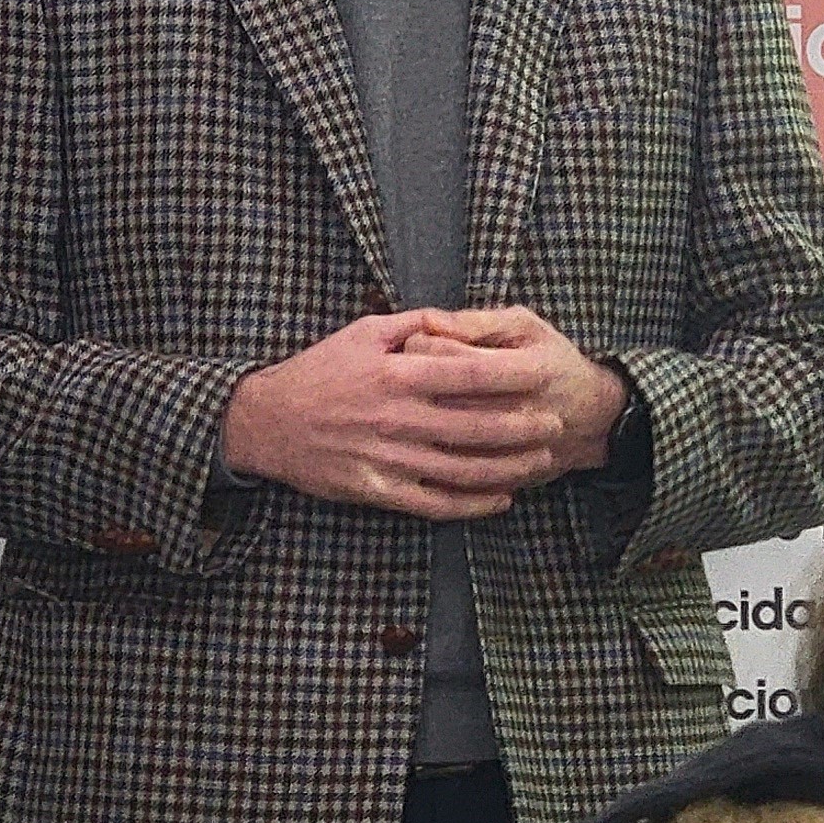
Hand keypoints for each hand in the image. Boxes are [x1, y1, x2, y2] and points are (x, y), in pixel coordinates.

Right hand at [220, 309, 614, 519]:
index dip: (515, 376)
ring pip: (463, 468)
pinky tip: (500, 498)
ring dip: (509, 466)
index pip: (471, 373)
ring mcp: (390, 457)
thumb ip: (413, 324)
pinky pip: (436, 502)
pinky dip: (472, 504)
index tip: (545, 373)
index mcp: (398, 372)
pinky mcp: (379, 489)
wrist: (266, 422)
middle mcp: (398, 416)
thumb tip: (455, 318)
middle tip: (557, 423)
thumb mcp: (362, 332)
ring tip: (541, 460)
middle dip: (525, 427)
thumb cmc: (318, 372)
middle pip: (477, 425)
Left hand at [404, 305, 628, 468]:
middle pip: (436, 398)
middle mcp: (516, 412)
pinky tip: (427, 439)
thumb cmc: (550, 361)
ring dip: (418, 421)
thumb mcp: (524, 326)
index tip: (418, 341)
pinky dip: (431, 457)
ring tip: (420, 403)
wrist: (589, 419)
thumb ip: (477, 322)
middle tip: (411, 374)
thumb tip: (428, 322)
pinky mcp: (502, 477)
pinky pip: (452, 473)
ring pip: (439, 439)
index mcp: (524, 368)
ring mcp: (509, 451)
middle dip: (412, 383)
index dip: (421, 345)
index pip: (449, 356)